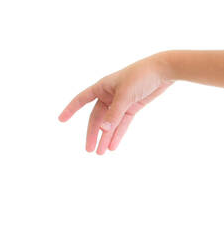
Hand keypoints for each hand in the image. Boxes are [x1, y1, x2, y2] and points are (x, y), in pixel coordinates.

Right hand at [58, 55, 173, 154]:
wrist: (163, 71)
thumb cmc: (141, 77)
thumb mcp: (126, 95)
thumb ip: (115, 113)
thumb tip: (103, 130)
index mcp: (101, 87)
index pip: (81, 100)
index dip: (71, 110)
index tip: (61, 120)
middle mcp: (108, 95)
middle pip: (97, 118)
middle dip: (93, 134)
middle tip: (90, 150)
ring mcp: (120, 102)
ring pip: (110, 123)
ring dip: (106, 138)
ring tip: (101, 153)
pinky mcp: (132, 107)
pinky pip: (122, 123)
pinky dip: (118, 134)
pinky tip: (113, 146)